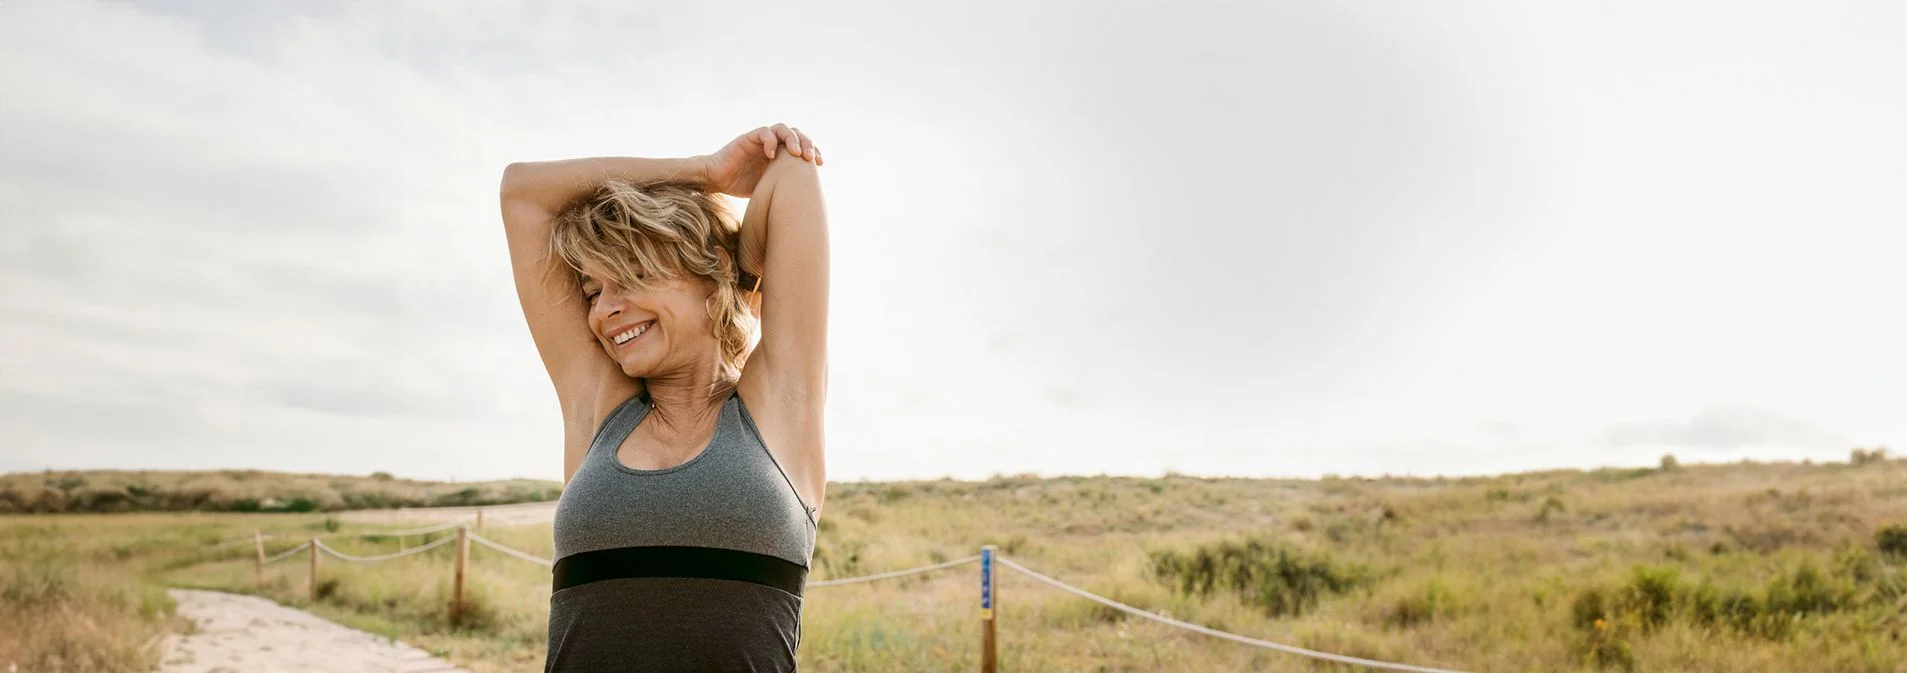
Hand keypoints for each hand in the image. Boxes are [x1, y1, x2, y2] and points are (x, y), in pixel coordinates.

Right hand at [701, 123, 821, 197]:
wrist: (717, 180)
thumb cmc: (742, 185)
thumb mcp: (769, 187)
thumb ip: (785, 184)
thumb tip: (807, 200)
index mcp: (781, 153)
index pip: (803, 145)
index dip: (814, 151)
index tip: (820, 164)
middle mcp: (773, 143)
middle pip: (796, 133)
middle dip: (807, 143)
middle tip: (811, 158)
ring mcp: (761, 139)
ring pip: (782, 128)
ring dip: (792, 139)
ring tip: (796, 153)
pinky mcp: (748, 138)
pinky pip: (763, 133)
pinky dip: (770, 141)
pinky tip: (772, 156)